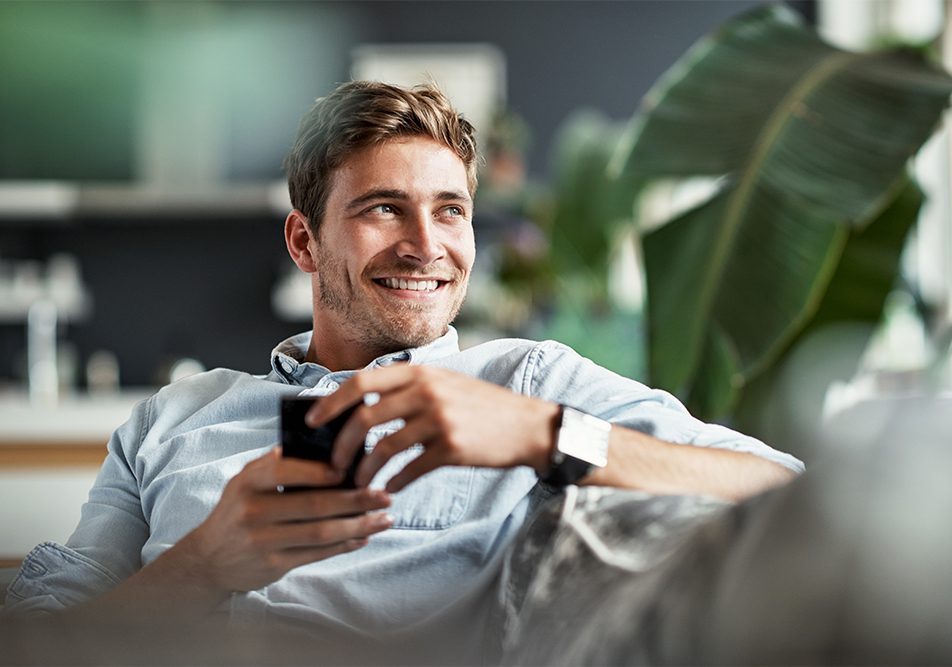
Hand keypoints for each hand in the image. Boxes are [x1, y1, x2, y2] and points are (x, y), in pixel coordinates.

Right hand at [178, 448, 391, 593]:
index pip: (285, 470)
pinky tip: (364, 536)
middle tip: (384, 495)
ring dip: (358, 525)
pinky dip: (345, 545)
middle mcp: (253, 511)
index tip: (351, 468)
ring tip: (384, 519)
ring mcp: (263, 541)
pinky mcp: (273, 565)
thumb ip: (277, 463)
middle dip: (355, 500)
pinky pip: (317, 554)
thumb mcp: (246, 481)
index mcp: (248, 482)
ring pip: (321, 532)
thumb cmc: (238, 510)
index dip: (320, 471)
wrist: (209, 558)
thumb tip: (324, 447)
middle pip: (314, 504)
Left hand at [306, 365, 560, 491]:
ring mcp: (439, 420)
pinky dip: (393, 482)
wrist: (529, 426)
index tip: (313, 422)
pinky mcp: (451, 448)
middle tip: (333, 465)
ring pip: (383, 447)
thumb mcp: (446, 383)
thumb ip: (409, 389)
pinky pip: (409, 469)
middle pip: (364, 417)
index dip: (331, 402)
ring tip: (358, 484)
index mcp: (420, 372)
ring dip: (364, 470)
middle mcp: (426, 392)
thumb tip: (362, 407)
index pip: (361, 382)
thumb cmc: (482, 407)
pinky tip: (388, 489)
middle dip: (341, 445)